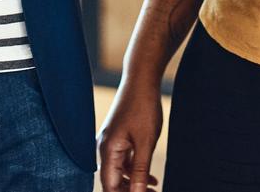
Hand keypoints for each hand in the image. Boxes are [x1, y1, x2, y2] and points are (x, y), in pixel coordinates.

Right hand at [97, 73, 163, 190]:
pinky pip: (123, 161)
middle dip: (130, 191)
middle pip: (112, 181)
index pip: (109, 186)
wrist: (141, 79)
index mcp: (107, 149)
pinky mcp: (118, 137)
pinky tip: (150, 177)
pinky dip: (135, 170)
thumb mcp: (145, 142)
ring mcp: (110, 141)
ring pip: (118, 172)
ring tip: (155, 190)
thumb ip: (140, 170)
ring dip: (134, 183)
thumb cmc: (142, 107)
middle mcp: (104, 147)